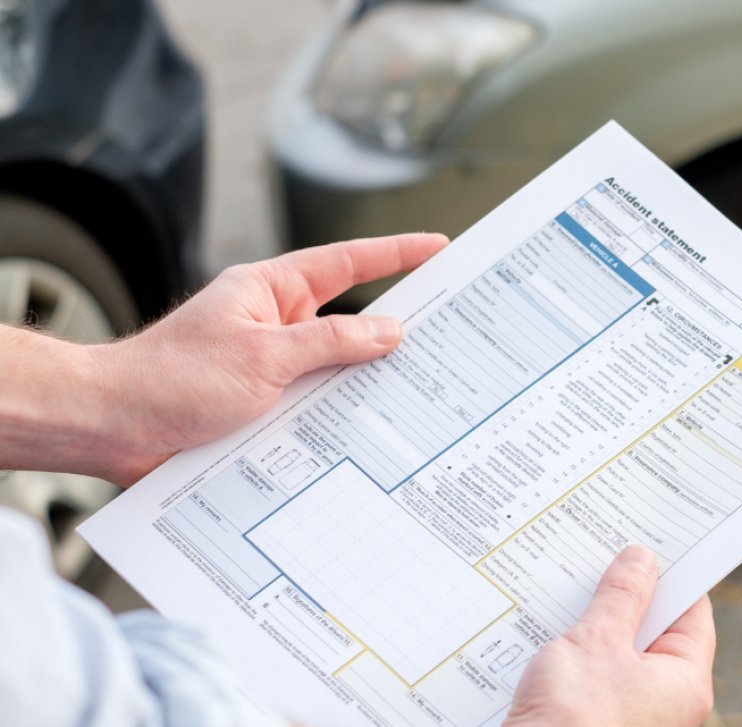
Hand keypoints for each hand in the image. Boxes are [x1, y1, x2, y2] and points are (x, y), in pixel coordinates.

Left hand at [91, 233, 447, 483]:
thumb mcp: (263, 357)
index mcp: (271, 291)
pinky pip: (314, 406)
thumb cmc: (169, 379)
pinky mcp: (262, 406)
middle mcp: (274, 324)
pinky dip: (338, 417)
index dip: (396, 253)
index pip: (347, 263)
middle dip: (396, 327)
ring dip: (365, 384)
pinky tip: (366, 436)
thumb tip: (388, 330)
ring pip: (336, 369)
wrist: (110, 427)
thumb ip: (331, 342)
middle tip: (449, 329)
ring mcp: (269, 367)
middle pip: (350, 319)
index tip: (439, 246)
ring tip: (416, 392)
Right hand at [504, 546, 715, 726]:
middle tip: (606, 557)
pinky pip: (594, 674)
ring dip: (596, 622)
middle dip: (627, 596)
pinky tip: (552, 628)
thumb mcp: (598, 641)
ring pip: (619, 652)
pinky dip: (577, 650)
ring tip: (573, 589)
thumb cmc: (574, 720)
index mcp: (685, 683)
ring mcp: (630, 714)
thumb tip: (641, 560)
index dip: (673, 576)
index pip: (692, 614)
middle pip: (654, 631)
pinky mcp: (595, 719)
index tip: (652, 544)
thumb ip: (622, 597)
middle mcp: (665, 703)